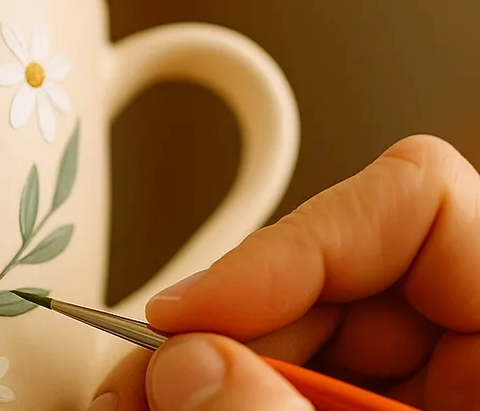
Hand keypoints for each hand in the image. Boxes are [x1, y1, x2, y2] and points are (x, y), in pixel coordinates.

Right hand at [89, 135, 479, 410]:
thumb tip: (187, 364)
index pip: (418, 202)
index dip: (288, 240)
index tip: (190, 309)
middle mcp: (470, 348)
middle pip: (325, 270)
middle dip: (220, 324)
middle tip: (148, 378)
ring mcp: (424, 385)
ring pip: (290, 323)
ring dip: (203, 360)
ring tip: (144, 401)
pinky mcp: (370, 410)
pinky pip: (285, 371)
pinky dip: (220, 389)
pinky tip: (180, 407)